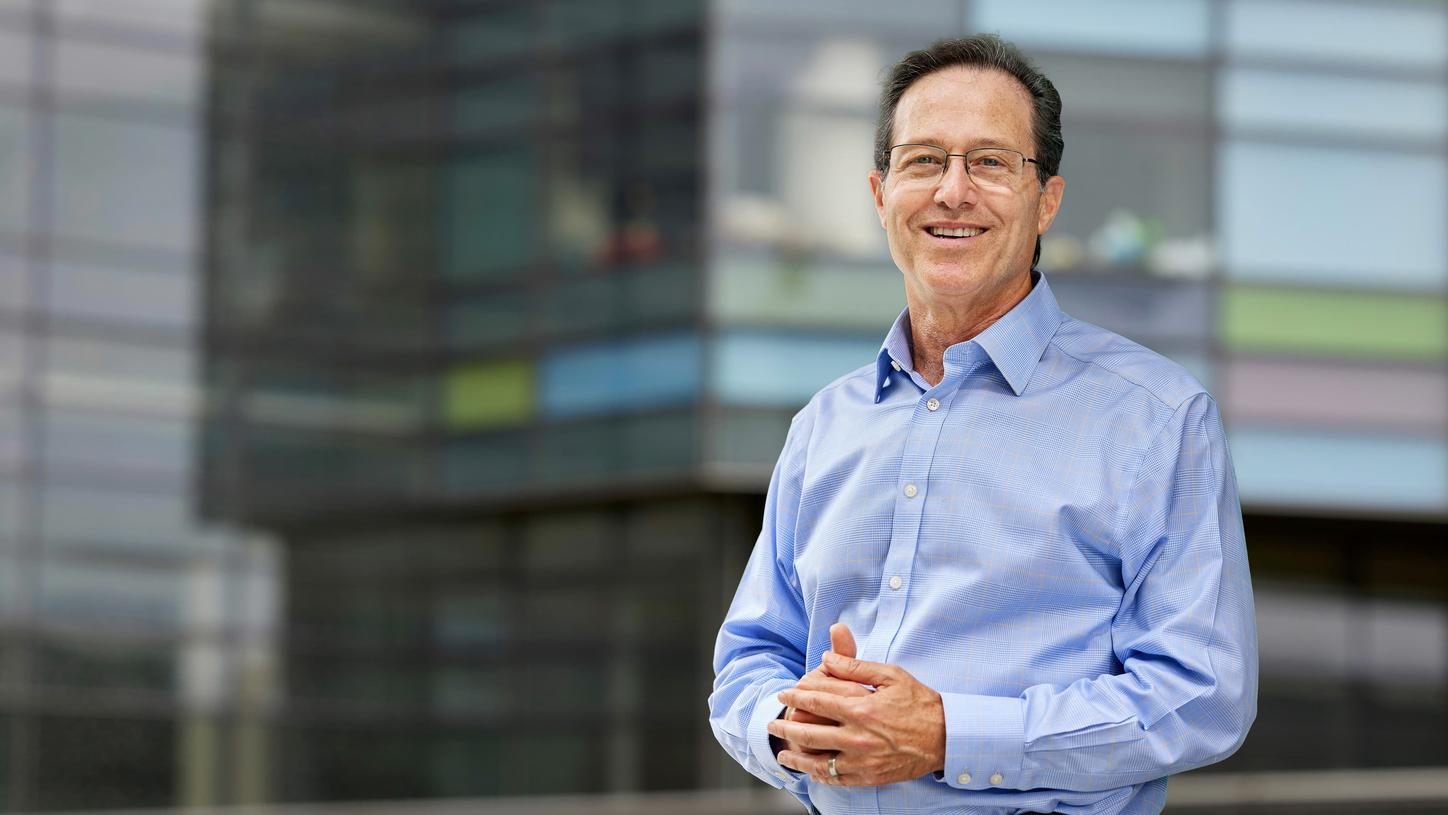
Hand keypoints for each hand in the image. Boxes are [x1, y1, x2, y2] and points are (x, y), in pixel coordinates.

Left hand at [768, 650, 945, 786]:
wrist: (945, 737)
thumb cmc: (918, 702)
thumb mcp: (889, 675)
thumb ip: (854, 666)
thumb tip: (826, 658)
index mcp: (861, 708)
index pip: (817, 700)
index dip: (795, 696)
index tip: (783, 693)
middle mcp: (858, 736)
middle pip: (810, 732)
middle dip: (786, 726)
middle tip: (773, 722)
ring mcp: (862, 760)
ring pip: (818, 761)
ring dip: (796, 756)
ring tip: (782, 751)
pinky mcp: (869, 776)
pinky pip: (836, 779)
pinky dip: (818, 775)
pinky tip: (809, 770)